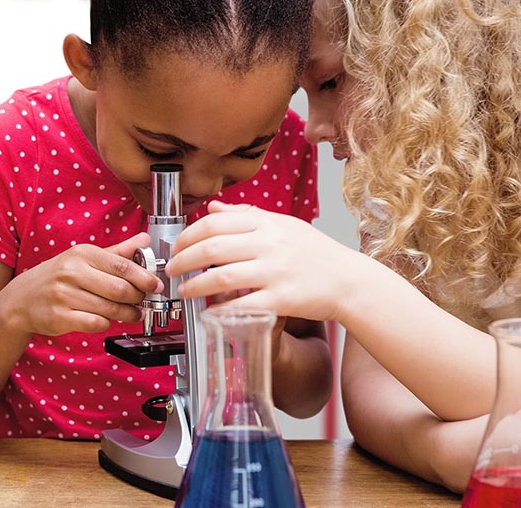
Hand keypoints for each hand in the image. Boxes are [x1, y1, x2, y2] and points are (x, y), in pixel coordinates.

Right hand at [0, 233, 162, 334]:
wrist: (22, 299)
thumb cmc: (58, 277)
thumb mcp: (85, 258)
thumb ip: (117, 251)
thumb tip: (145, 240)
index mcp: (81, 254)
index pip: (122, 265)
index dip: (144, 277)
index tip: (155, 284)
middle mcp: (71, 272)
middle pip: (119, 289)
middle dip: (137, 298)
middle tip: (143, 301)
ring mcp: (64, 295)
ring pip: (109, 309)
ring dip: (126, 314)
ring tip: (132, 313)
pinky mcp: (60, 317)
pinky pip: (95, 324)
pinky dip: (106, 324)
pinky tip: (107, 320)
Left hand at [167, 201, 365, 320]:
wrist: (349, 280)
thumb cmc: (315, 253)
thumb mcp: (283, 224)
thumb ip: (245, 215)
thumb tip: (211, 208)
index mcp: (266, 223)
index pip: (214, 223)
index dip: (187, 236)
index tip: (176, 247)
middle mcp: (269, 244)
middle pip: (211, 248)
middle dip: (182, 260)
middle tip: (171, 270)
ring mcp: (275, 272)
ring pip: (221, 277)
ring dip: (194, 286)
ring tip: (184, 290)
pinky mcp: (282, 300)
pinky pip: (243, 305)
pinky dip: (220, 310)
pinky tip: (209, 312)